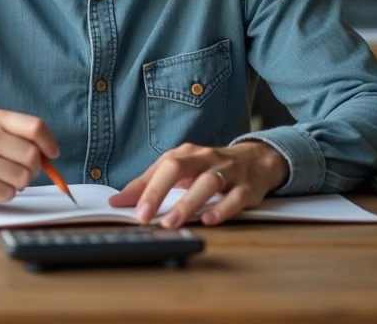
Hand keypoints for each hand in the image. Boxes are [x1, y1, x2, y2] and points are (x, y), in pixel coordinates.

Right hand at [0, 110, 59, 206]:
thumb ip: (21, 137)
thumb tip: (51, 154)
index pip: (35, 127)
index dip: (49, 143)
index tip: (52, 154)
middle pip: (32, 155)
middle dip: (33, 169)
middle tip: (22, 171)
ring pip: (22, 177)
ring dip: (19, 184)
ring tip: (3, 179)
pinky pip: (7, 193)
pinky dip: (5, 194)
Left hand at [108, 141, 288, 227]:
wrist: (258, 159)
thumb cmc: (211, 167)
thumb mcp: (182, 170)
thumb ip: (150, 184)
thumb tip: (119, 201)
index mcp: (186, 154)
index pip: (160, 167)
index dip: (141, 187)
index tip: (121, 206)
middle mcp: (205, 158)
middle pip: (179, 168)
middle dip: (159, 191)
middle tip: (144, 215)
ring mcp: (228, 172)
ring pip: (207, 182)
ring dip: (188, 203)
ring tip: (172, 222)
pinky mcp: (247, 188)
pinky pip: (235, 197)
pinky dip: (222, 208)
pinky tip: (210, 220)